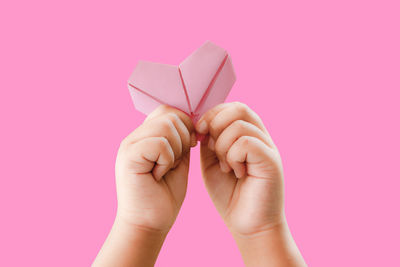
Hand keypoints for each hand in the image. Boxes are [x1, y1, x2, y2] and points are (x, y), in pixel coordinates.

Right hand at [115, 105, 195, 232]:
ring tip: (166, 168)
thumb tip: (192, 121)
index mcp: (145, 136)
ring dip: (175, 150)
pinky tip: (158, 175)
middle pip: (170, 115)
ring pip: (166, 126)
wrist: (150, 223)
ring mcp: (129, 145)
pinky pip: (159, 143)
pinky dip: (167, 160)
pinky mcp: (128, 157)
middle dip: (183, 138)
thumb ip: (180, 140)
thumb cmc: (164, 195)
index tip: (190, 145)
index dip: (185, 125)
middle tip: (175, 162)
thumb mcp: (177, 160)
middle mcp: (134, 137)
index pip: (168, 110)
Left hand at [196, 102, 283, 235]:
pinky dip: (233, 156)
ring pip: (240, 125)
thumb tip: (204, 123)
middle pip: (238, 109)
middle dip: (215, 125)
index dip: (212, 114)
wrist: (247, 225)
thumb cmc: (230, 195)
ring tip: (226, 166)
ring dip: (223, 145)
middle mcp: (261, 137)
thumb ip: (210, 141)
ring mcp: (268, 148)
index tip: (199, 132)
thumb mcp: (212, 162)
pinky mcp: (271, 161)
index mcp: (248, 135)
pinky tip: (236, 172)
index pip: (232, 107)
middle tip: (211, 148)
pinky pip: (247, 143)